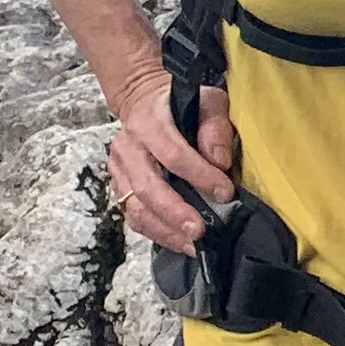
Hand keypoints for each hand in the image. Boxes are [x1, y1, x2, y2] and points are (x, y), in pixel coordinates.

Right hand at [111, 74, 237, 254]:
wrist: (144, 103)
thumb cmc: (181, 104)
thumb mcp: (207, 100)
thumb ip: (215, 126)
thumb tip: (219, 161)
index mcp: (149, 123)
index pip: (172, 153)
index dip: (199, 176)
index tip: (225, 192)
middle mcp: (128, 147)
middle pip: (147, 186)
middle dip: (174, 212)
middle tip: (199, 230)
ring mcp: (119, 169)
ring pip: (135, 207)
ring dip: (164, 230)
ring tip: (193, 245)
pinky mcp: (118, 186)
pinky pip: (133, 215)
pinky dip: (156, 232)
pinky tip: (179, 241)